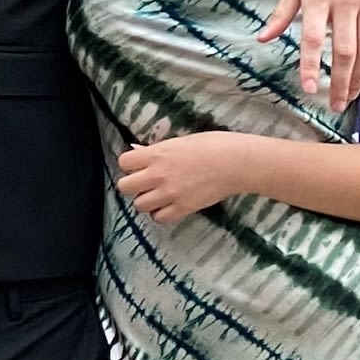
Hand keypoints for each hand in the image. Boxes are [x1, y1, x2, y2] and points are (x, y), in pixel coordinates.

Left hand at [116, 132, 246, 225]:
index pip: (124, 162)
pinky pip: (159, 218)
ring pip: (139, 205)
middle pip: (125, 186)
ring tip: (157, 196)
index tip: (138, 166)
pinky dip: (160, 214)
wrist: (236, 162)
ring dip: (146, 200)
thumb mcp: (180, 141)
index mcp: (157, 154)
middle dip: (132, 185)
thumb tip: (140, 153)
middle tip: (144, 183)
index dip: (130, 165)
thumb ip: (158, 150)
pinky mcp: (183, 208)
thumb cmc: (212, 145)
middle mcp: (158, 174)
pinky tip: (168, 206)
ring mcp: (170, 193)